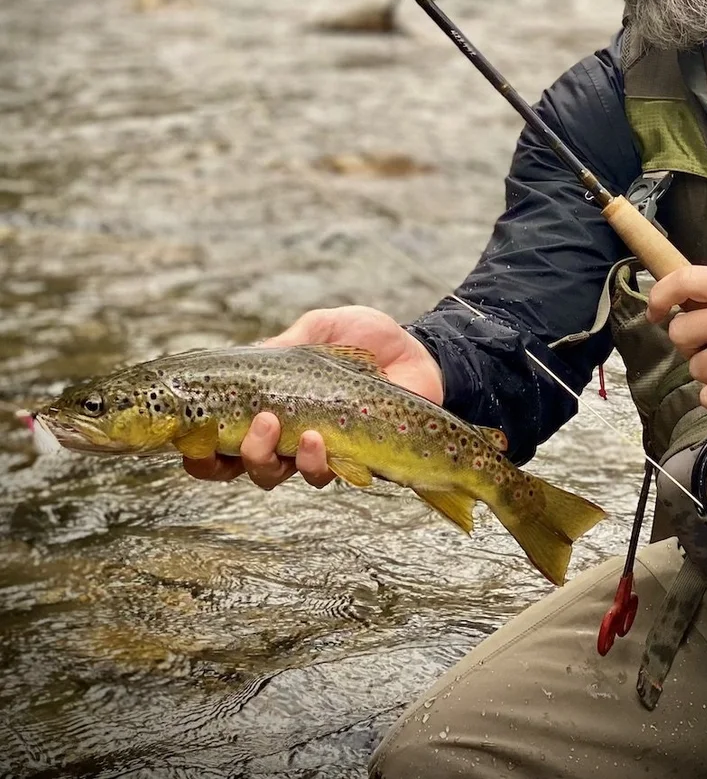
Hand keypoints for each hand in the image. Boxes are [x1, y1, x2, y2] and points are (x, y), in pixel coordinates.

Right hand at [183, 305, 443, 489]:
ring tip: (280, 427)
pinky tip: (319, 439)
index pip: (216, 435)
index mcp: (268, 403)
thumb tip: (246, 358)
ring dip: (266, 457)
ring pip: (272, 476)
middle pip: (236, 466)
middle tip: (253, 423)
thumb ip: (282, 345)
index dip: (194, 445)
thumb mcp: (317, 329)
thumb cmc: (367, 338)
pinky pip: (323, 476)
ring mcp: (317, 453)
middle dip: (228, 455)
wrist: (421, 352)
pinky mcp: (352, 462)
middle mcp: (284, 436)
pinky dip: (315, 461)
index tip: (185, 435)